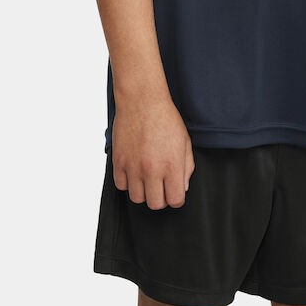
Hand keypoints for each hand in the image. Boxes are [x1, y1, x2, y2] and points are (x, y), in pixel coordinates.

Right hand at [111, 92, 195, 209]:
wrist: (142, 100)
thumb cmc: (166, 118)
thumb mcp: (185, 141)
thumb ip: (187, 167)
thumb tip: (182, 187)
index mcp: (172, 165)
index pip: (175, 200)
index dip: (176, 197)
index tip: (174, 190)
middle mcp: (152, 169)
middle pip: (155, 204)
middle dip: (161, 197)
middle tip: (161, 185)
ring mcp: (133, 166)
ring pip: (137, 198)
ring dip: (143, 191)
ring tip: (147, 177)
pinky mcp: (119, 161)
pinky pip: (121, 186)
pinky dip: (128, 182)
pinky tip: (134, 170)